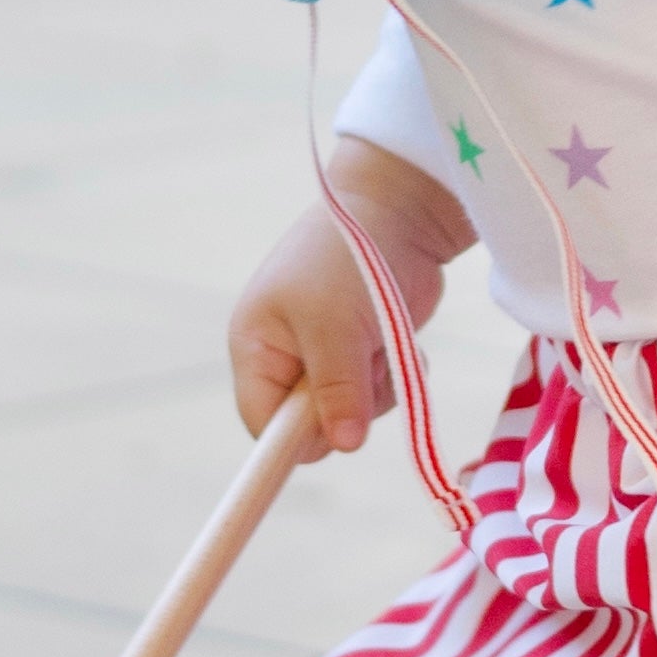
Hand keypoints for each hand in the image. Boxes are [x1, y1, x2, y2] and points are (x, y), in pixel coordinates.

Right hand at [229, 132, 473, 458]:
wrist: (400, 210)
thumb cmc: (349, 259)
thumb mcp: (334, 325)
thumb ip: (336, 389)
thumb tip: (343, 445)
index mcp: (255, 346)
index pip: (261, 422)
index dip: (292, 439)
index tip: (334, 441)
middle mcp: (285, 357)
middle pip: (309, 426)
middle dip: (346, 407)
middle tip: (367, 368)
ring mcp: (326, 357)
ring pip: (351, 414)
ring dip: (379, 388)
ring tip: (383, 340)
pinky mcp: (364, 353)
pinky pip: (380, 393)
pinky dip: (398, 374)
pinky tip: (401, 340)